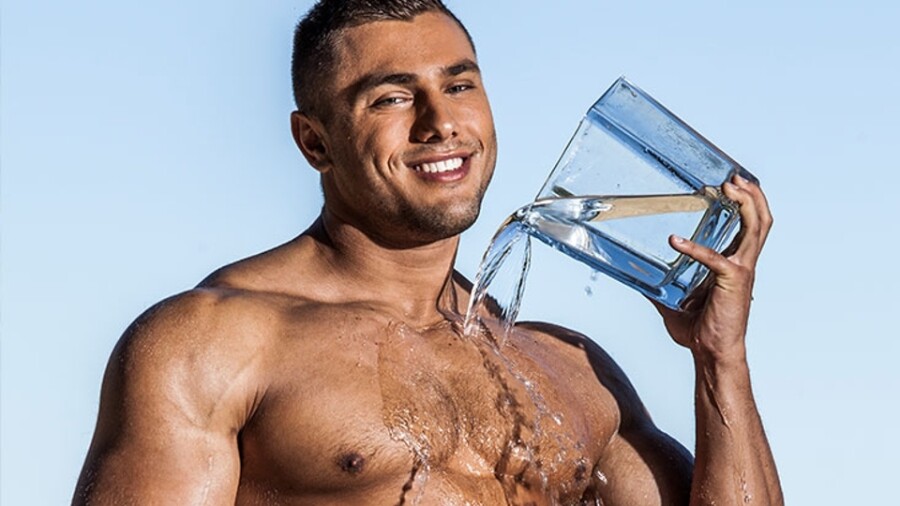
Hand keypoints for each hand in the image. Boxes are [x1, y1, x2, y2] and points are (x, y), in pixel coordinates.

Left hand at [652, 175, 772, 362]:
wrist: (711, 354)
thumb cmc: (700, 330)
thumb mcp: (673, 301)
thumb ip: (658, 285)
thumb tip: (634, 277)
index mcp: (735, 263)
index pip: (748, 226)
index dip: (746, 202)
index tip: (731, 183)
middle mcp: (744, 262)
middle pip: (761, 219)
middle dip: (752, 194)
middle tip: (734, 177)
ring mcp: (742, 270)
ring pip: (756, 228)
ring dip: (746, 204)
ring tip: (728, 187)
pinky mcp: (733, 282)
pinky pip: (716, 259)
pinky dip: (697, 248)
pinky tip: (675, 242)